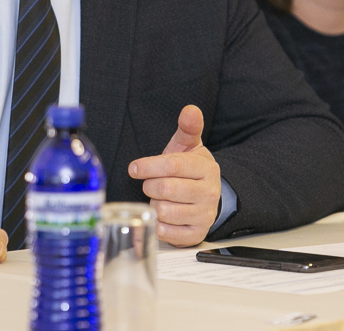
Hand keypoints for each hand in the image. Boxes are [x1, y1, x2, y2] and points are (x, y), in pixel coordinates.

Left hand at [128, 104, 220, 246]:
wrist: (206, 197)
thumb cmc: (190, 170)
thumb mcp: (188, 147)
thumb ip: (188, 127)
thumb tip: (190, 110)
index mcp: (207, 168)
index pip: (173, 166)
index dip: (148, 166)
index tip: (134, 168)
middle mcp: (209, 192)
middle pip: (165, 188)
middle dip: (150, 186)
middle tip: (150, 184)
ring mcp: (204, 215)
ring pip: (163, 211)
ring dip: (154, 204)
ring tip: (160, 199)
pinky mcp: (195, 235)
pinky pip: (166, 232)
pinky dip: (157, 224)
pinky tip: (162, 216)